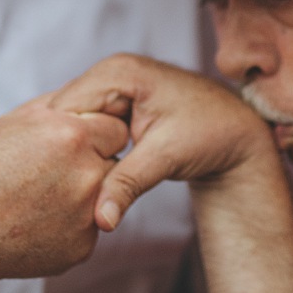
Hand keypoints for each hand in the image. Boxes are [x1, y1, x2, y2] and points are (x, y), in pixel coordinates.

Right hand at [0, 95, 129, 289]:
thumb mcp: (18, 121)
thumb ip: (64, 108)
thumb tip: (94, 100)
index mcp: (72, 136)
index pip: (116, 130)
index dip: (95, 136)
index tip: (73, 144)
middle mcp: (87, 175)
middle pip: (114, 163)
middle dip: (93, 165)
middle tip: (53, 173)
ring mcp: (87, 216)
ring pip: (103, 198)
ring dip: (82, 196)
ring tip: (39, 198)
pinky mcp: (82, 247)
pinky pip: (87, 228)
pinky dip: (68, 226)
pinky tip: (35, 223)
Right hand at [49, 54, 274, 231]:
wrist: (237, 132)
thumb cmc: (211, 134)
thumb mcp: (166, 158)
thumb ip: (127, 184)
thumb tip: (101, 221)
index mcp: (119, 72)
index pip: (64, 108)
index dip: (59, 145)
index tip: (54, 180)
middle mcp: (111, 71)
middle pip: (63, 113)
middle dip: (64, 147)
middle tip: (59, 186)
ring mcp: (113, 84)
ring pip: (73, 122)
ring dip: (73, 150)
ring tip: (71, 181)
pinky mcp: (117, 101)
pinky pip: (88, 125)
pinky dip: (86, 148)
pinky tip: (86, 172)